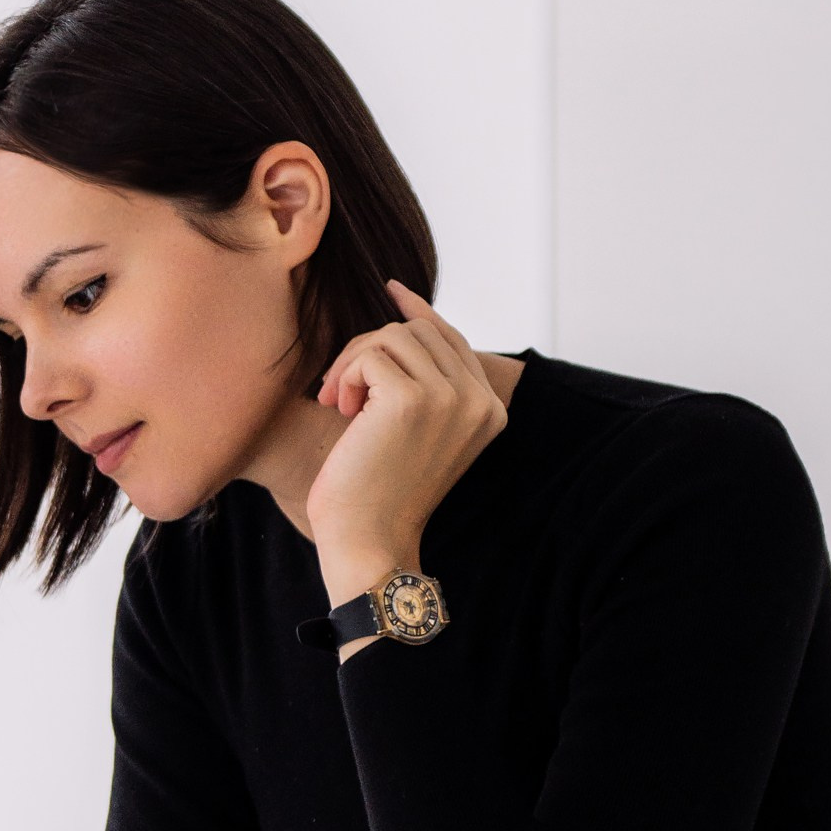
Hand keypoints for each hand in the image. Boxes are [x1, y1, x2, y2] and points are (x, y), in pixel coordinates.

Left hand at [305, 284, 508, 597]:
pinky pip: (370, 353)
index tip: (390, 289)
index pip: (454, 338)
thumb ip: (424, 383)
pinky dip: (345, 377)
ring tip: (340, 406)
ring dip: (352, 364)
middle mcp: (480, 401)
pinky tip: (341, 411)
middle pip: (419, 331)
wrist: (369, 541)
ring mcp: (451, 398)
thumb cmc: (378, 491)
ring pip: (392, 336)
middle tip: (342, 393)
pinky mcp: (413, 398)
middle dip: (370, 350)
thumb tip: (403, 316)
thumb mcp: (414, 432)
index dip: (419, 312)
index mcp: (490, 411)